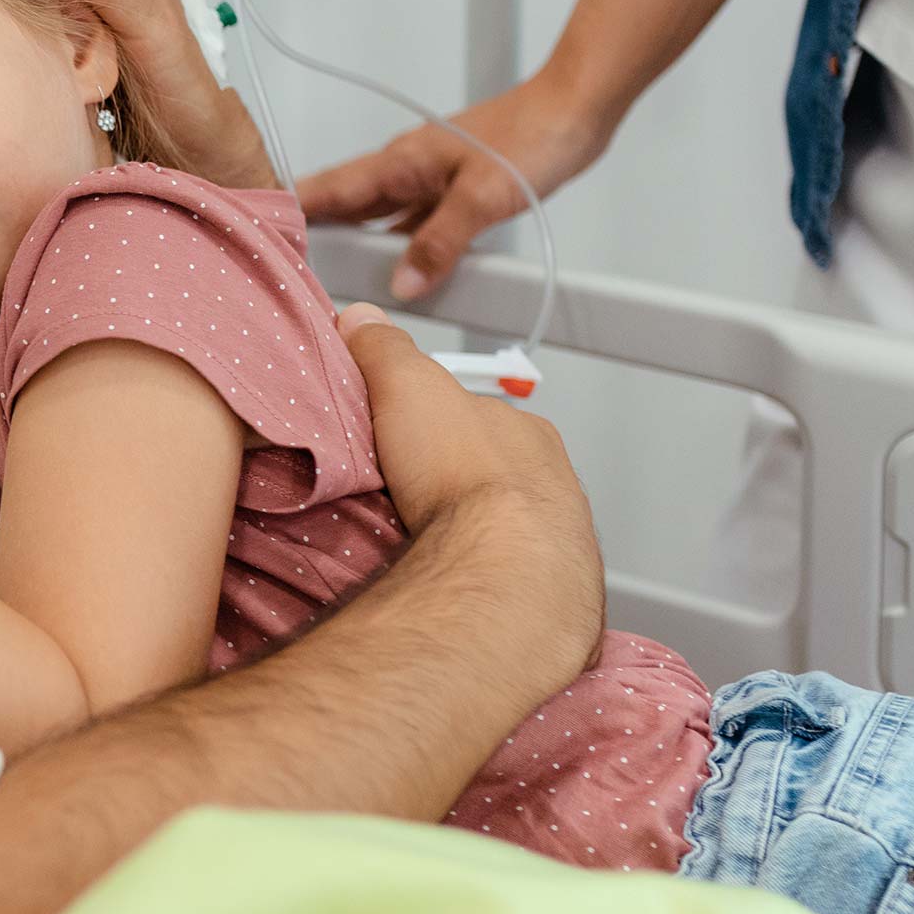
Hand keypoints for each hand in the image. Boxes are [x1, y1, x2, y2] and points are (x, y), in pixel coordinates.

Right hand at [296, 71, 614, 299]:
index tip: (262, 242)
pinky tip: (401, 271)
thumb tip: (403, 284)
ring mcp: (428, 181)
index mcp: (399, 163)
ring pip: (377, 218)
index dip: (290, 214)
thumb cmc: (533, 133)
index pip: (327, 191)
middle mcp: (405, 170)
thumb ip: (440, 244)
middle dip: (314, 238)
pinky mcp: (453, 191)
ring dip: (359, 246)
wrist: (577, 107)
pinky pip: (412, 224)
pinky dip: (400, 247)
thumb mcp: (483, 198)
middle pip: (344, 208)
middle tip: (291, 276)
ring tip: (337, 282)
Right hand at [334, 303, 602, 655]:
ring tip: (413, 543)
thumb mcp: (408, 384)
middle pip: (490, 474)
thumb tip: (359, 318)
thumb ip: (383, 349)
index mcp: (526, 433)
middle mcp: (550, 484)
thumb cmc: (464, 475)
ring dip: (463, 534)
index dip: (435, 423)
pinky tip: (442, 580)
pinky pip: (502, 575)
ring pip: (500, 530)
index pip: (477, 417)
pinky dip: (473, 574)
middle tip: (399, 496)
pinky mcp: (546, 595)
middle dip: (450, 482)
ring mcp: (554, 542)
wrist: (504, 569)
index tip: (399, 438)